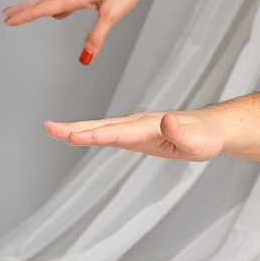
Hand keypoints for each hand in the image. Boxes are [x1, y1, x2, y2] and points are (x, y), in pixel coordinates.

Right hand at [3, 0, 153, 65]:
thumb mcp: (111, 14)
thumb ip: (96, 37)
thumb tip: (85, 58)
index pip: (45, 7)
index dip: (25, 15)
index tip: (7, 20)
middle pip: (45, 1)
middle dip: (25, 9)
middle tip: (6, 14)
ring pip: (57, 0)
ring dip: (40, 7)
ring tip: (28, 12)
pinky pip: (70, 0)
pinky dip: (61, 7)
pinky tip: (64, 11)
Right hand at [44, 110, 221, 161]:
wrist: (210, 128)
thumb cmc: (205, 136)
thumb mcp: (197, 140)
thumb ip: (180, 132)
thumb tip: (166, 120)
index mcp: (151, 126)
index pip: (119, 132)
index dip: (96, 136)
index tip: (74, 137)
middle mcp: (138, 124)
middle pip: (102, 127)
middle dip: (75, 129)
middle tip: (48, 128)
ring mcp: (134, 128)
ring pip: (100, 128)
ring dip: (75, 129)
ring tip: (50, 130)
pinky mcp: (133, 135)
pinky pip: (106, 133)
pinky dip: (86, 133)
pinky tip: (71, 135)